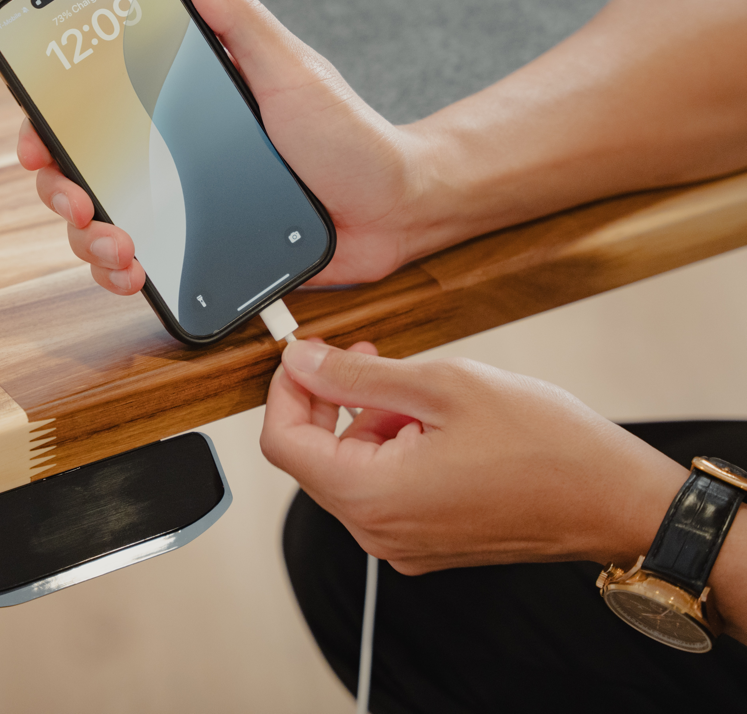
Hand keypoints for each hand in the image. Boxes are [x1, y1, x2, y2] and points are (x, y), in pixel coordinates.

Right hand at [17, 0, 440, 295]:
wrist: (393, 210)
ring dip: (88, 240)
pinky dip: (120, 273)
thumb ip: (238, 22)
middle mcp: (171, 156)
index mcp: (184, 106)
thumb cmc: (349, 135)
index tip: (38, 139)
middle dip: (62, 189)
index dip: (54, 122)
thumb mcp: (292, 70)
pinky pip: (138, 264)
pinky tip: (133, 273)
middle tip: (78, 200)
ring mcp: (180, 205)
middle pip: (82, 170)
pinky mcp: (197, 249)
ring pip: (100, 225)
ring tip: (117, 247)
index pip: (98, 109)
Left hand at [260, 339, 688, 573]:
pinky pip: (382, 492)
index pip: (283, 442)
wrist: (615, 500)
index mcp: (371, 496)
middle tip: (360, 356)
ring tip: (410, 387)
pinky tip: (428, 421)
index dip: (284, 391)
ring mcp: (402, 544)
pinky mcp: (426, 543)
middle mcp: (378, 531)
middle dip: (327, 402)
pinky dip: (388, 450)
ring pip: (349, 472)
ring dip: (363, 423)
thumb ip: (357, 376)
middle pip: (313, 459)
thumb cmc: (547, 447)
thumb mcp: (442, 385)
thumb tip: (300, 362)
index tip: (302, 355)